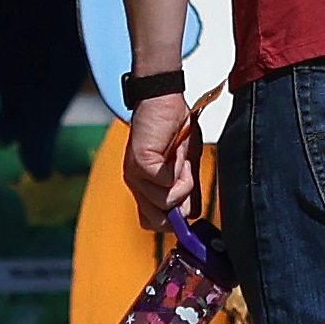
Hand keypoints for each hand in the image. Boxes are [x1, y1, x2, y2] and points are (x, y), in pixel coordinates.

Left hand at [123, 90, 200, 230]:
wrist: (164, 100)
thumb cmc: (175, 129)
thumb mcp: (186, 168)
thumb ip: (184, 194)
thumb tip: (188, 218)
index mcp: (145, 188)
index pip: (153, 223)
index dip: (174, 218)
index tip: (185, 199)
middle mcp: (136, 185)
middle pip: (158, 222)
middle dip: (180, 202)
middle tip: (183, 175)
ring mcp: (136, 176)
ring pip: (166, 202)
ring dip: (182, 181)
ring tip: (178, 158)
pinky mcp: (140, 165)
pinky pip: (166, 183)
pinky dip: (179, 169)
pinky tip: (175, 153)